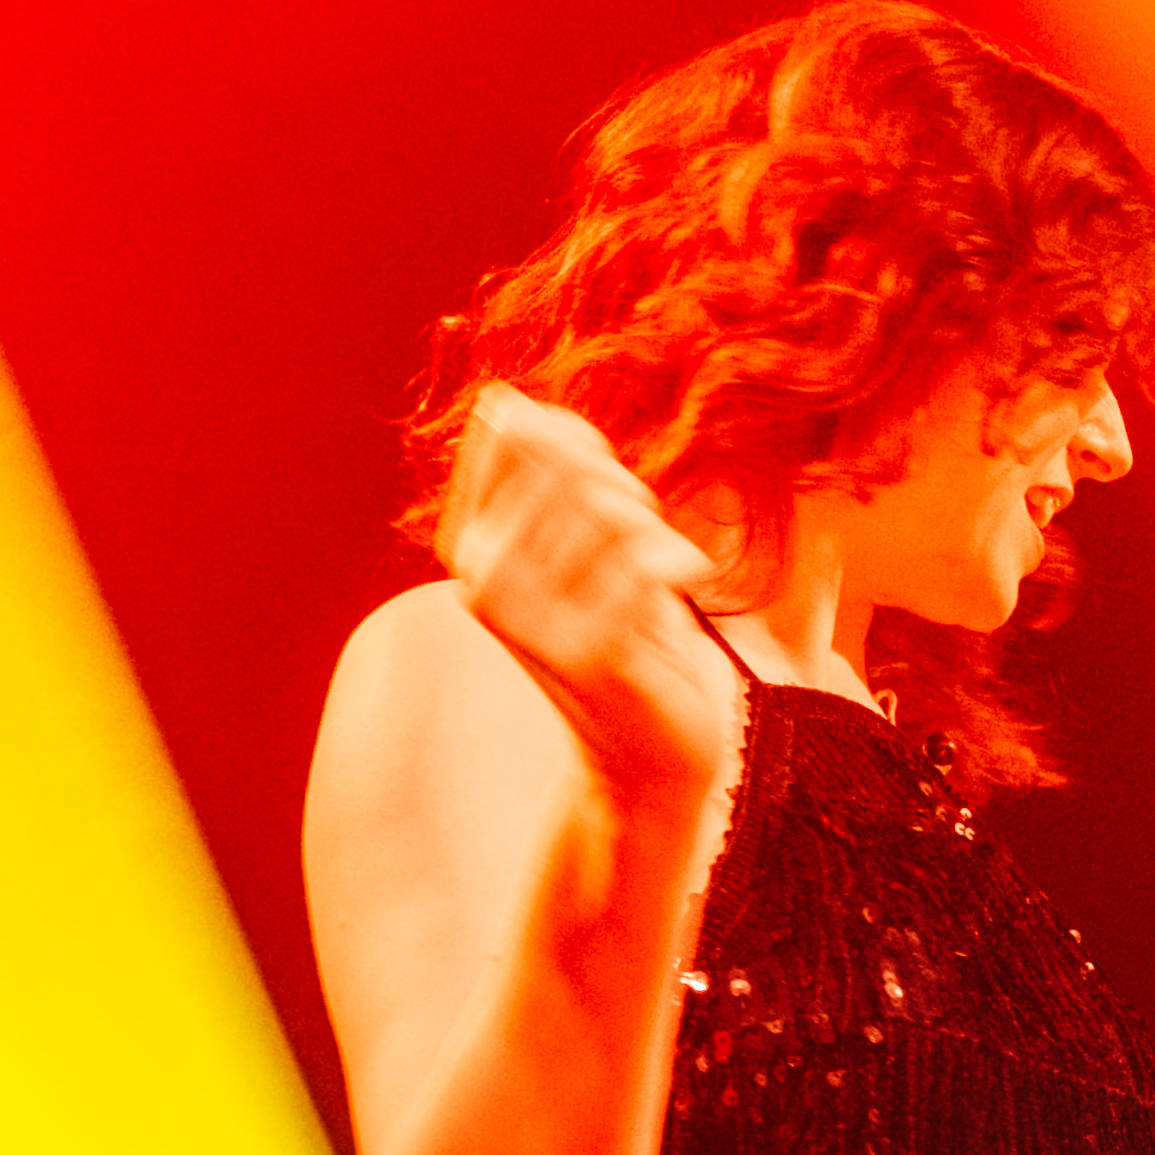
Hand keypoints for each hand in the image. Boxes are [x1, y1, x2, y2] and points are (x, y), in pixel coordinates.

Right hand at [439, 385, 741, 808]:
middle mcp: (482, 581)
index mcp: (468, 545)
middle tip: (645, 532)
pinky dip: (679, 559)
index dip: (580, 438)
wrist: (645, 751)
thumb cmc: (624, 631)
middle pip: (569, 468)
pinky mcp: (588, 654)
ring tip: (662, 569)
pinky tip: (686, 581)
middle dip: (624, 486)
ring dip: (656, 530)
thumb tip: (506, 403)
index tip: (609, 481)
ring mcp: (529, 622)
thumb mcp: (581, 541)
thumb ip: (553, 473)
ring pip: (610, 512)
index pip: (517, 430)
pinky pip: (642, 563)